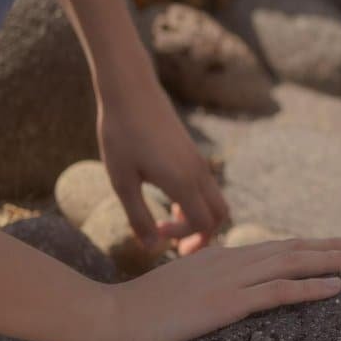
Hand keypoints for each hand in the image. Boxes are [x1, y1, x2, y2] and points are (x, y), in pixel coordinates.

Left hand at [98, 73, 228, 254]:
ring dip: (198, 218)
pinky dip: (195, 202)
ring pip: (215, 199)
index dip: (183, 238)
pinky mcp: (193, 153)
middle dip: (203, 235)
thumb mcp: (122, 181)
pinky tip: (168, 200)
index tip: (156, 233)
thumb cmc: (121, 135)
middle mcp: (198, 171)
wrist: (130, 92)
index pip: (202, 223)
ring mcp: (198, 161)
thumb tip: (151, 248)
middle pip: (220, 214)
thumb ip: (138, 216)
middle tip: (176, 246)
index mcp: (182, 180)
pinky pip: (206, 186)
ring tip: (168, 223)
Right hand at [101, 237, 340, 340]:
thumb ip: (208, 285)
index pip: (274, 248)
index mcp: (219, 257)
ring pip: (292, 263)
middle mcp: (229, 260)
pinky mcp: (225, 302)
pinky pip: (277, 292)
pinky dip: (310, 287)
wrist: (108, 320)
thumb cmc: (138, 314)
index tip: (335, 246)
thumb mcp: (181, 291)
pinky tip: (336, 288)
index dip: (308, 247)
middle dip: (330, 247)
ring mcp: (228, 279)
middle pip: (291, 249)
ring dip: (331, 261)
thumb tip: (228, 291)